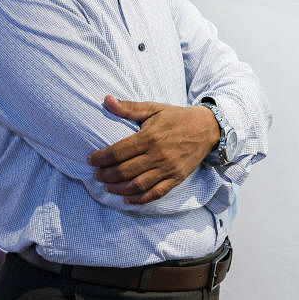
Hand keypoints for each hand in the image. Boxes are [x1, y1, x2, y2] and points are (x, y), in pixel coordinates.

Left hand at [87, 95, 219, 204]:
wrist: (207, 128)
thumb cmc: (177, 117)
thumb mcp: (154, 108)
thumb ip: (129, 108)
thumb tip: (106, 99)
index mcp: (150, 137)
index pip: (117, 152)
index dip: (100, 158)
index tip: (90, 160)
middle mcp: (158, 155)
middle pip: (124, 171)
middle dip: (105, 175)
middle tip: (96, 175)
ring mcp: (168, 169)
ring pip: (137, 185)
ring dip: (118, 189)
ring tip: (107, 187)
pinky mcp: (176, 178)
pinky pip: (155, 194)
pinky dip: (139, 199)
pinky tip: (126, 198)